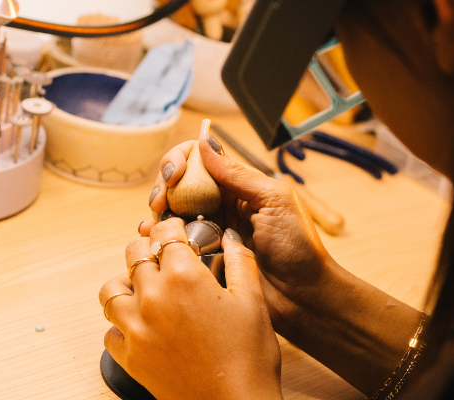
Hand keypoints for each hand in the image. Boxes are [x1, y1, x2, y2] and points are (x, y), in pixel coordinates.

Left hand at [100, 218, 281, 399]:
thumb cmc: (248, 357)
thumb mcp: (253, 301)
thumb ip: (240, 262)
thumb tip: (231, 239)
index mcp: (185, 277)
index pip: (165, 233)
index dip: (172, 226)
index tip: (178, 229)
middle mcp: (153, 298)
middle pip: (134, 253)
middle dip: (148, 247)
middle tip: (163, 255)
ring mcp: (136, 328)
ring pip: (111, 290)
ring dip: (126, 282)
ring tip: (145, 287)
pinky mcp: (130, 357)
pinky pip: (110, 331)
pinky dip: (121, 323)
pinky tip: (142, 325)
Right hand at [145, 134, 337, 338]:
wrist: (303, 295)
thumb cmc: (298, 247)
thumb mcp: (273, 201)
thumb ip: (238, 175)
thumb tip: (204, 142)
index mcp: (239, 187)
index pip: (201, 160)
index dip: (181, 160)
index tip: (175, 175)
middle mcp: (221, 206)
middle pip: (180, 184)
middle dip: (164, 186)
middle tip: (161, 201)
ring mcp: (210, 232)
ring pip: (172, 213)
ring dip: (158, 211)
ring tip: (156, 220)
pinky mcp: (203, 259)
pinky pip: (174, 243)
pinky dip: (158, 236)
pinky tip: (150, 235)